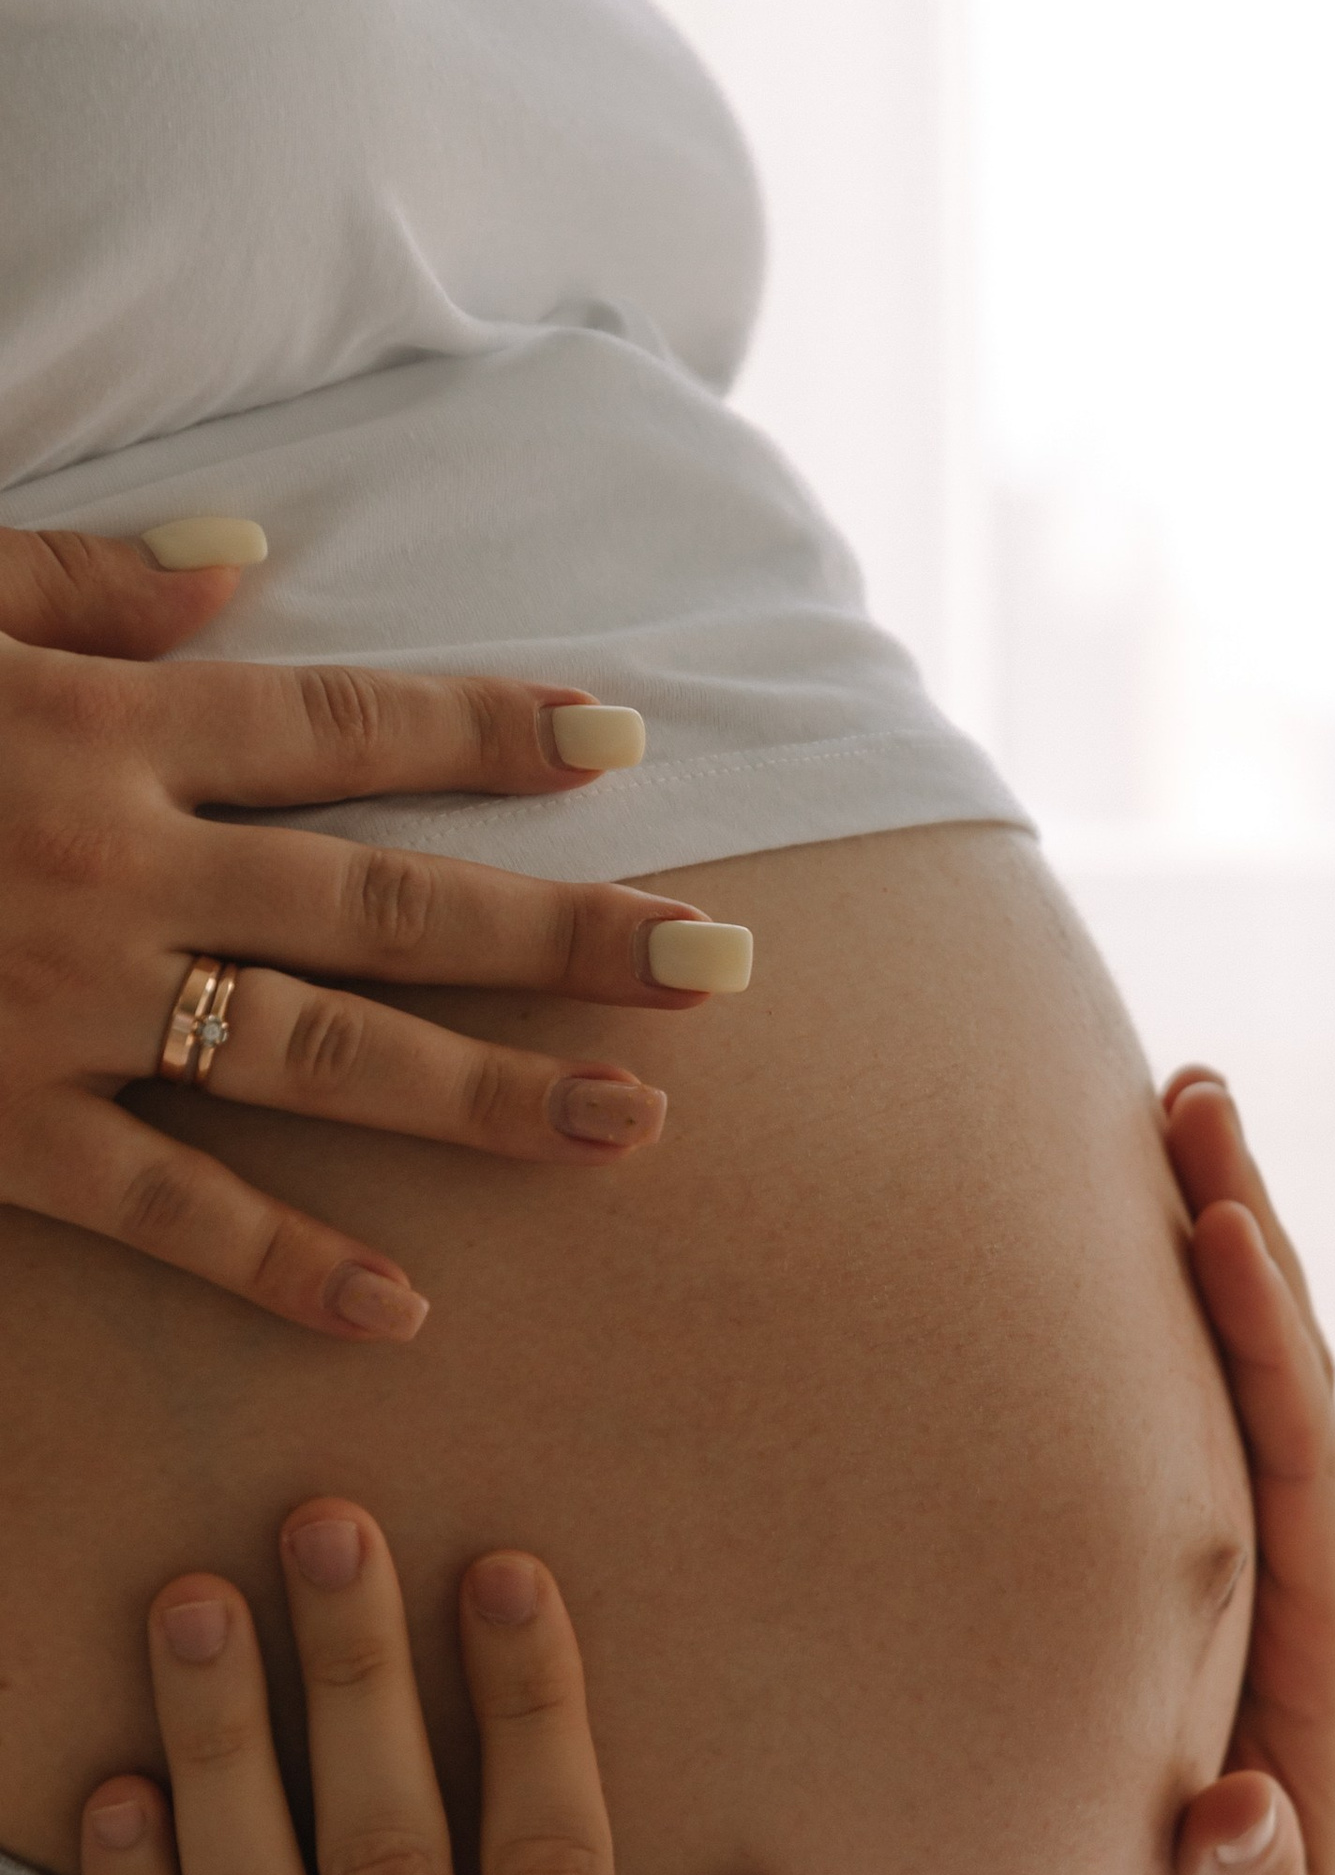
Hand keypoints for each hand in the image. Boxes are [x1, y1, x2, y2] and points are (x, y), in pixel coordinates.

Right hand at [0, 522, 729, 1341]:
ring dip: (490, 1096)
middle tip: (728, 966)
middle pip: (392, 900)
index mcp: (98, 722)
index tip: (629, 740)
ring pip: (321, 1055)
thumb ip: (84, 580)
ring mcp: (61, 1003)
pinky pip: (162, 1205)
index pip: (343, 721)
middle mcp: (114, 864)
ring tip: (636, 1127)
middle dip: (570, 933)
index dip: (491, 727)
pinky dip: (281, 1261)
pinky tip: (402, 1311)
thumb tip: (259, 564)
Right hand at [1140, 1070, 1334, 1874]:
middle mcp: (1325, 1579)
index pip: (1309, 1468)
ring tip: (1176, 1103)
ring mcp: (1281, 1556)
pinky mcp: (1230, 1553)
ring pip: (1261, 1372)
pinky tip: (1137, 1208)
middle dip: (1250, 1234)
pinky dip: (1185, 1307)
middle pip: (1298, 1377)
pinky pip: (1212, 1406)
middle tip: (1196, 1093)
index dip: (1269, 1346)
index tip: (1221, 1227)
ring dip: (1223, 1238)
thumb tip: (1239, 1821)